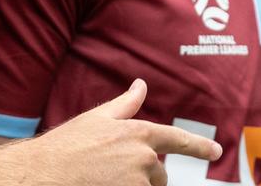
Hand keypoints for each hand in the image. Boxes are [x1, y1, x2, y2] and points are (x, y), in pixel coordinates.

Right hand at [4, 79, 222, 185]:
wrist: (44, 174)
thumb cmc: (66, 146)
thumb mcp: (97, 119)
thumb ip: (126, 104)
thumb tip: (141, 84)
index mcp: (138, 133)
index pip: (177, 139)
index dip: (199, 146)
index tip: (217, 150)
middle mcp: (144, 158)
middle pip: (158, 175)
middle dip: (143, 177)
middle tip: (109, 172)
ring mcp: (138, 182)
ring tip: (101, 180)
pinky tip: (103, 184)